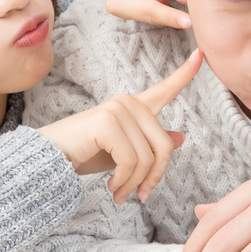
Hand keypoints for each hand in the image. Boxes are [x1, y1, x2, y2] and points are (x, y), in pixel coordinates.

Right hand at [39, 49, 202, 202]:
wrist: (49, 159)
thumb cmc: (84, 155)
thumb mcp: (124, 154)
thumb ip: (150, 145)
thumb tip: (181, 137)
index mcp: (135, 107)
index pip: (165, 90)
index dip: (184, 74)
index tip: (201, 55)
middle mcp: (128, 102)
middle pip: (164, 146)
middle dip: (154, 177)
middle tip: (140, 196)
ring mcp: (118, 110)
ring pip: (147, 158)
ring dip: (135, 184)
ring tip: (120, 195)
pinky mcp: (108, 122)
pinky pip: (131, 161)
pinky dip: (123, 181)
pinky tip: (111, 187)